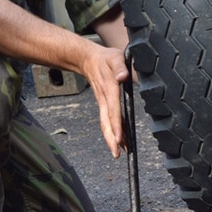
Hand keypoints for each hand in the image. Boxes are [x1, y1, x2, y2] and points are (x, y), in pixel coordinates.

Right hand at [80, 43, 129, 158]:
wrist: (88, 59)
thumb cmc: (105, 58)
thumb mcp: (115, 57)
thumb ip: (120, 67)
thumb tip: (123, 77)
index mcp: (109, 89)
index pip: (113, 109)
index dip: (116, 124)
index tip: (118, 138)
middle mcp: (104, 99)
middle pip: (106, 122)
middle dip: (111, 139)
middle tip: (116, 154)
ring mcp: (102, 103)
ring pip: (105, 123)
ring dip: (111, 138)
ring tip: (118, 153)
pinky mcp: (103, 104)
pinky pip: (107, 120)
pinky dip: (112, 131)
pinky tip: (119, 140)